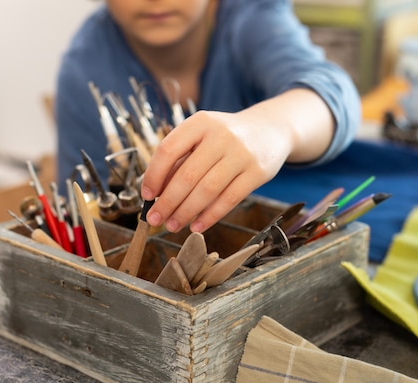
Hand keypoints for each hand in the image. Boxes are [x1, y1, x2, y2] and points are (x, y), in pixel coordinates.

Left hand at [140, 109, 292, 232]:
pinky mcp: (257, 172)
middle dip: (167, 202)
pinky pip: (229, 199)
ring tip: (173, 225)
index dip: (153, 175)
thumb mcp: (203, 136)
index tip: (147, 195)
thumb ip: (181, 159)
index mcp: (201, 122)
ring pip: (207, 190)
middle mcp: (221, 135)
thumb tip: (156, 194)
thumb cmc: (227, 137)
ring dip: (186, 212)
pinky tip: (197, 225)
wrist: (271, 129)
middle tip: (155, 218)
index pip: (168, 150)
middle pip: (187, 175)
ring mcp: (241, 153)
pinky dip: (210, 216)